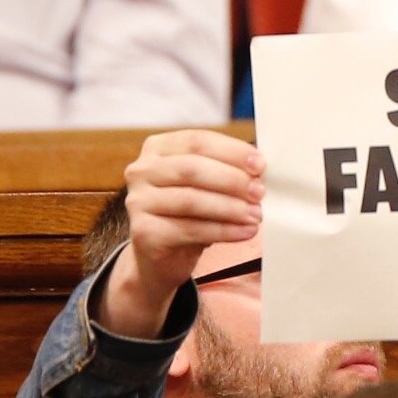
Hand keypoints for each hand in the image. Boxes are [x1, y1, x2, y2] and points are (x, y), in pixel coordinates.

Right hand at [102, 129, 263, 335]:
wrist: (161, 256)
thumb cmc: (188, 213)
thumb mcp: (205, 185)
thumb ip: (225, 170)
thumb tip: (259, 169)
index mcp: (158, 149)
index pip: (197, 141)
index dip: (231, 151)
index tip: (260, 165)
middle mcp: (142, 171)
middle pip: (192, 169)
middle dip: (232, 180)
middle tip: (260, 192)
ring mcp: (138, 202)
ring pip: (191, 200)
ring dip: (230, 208)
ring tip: (256, 215)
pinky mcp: (143, 232)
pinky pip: (190, 229)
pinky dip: (223, 231)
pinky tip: (245, 232)